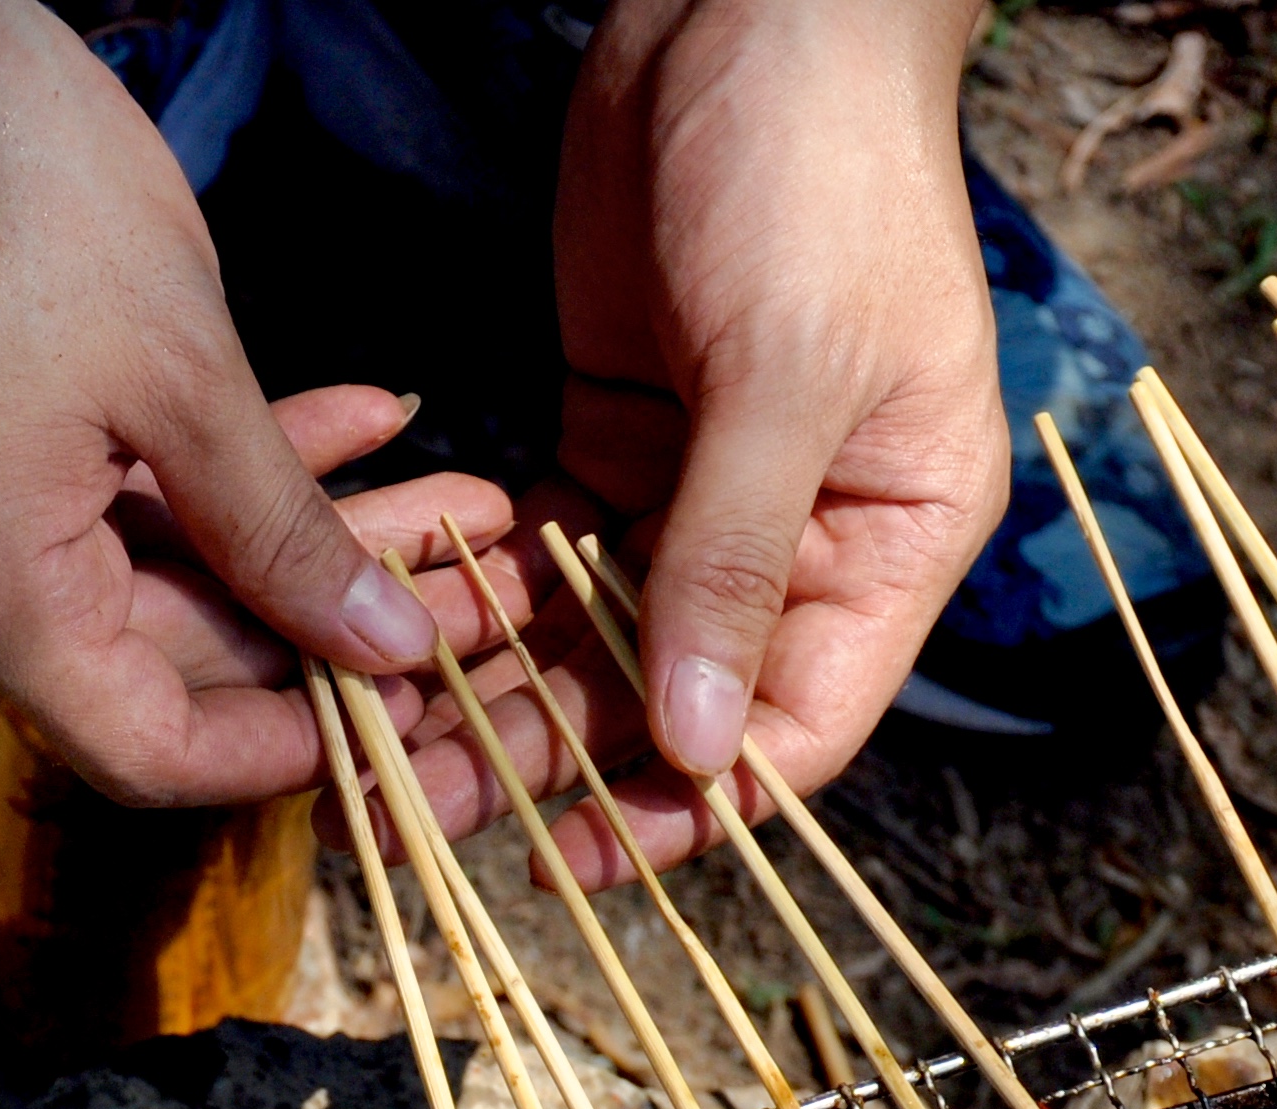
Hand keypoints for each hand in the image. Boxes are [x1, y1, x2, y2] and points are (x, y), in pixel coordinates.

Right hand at [0, 0, 515, 805]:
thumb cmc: (1, 174)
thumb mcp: (182, 368)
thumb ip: (283, 532)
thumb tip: (384, 650)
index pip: (142, 747)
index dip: (284, 752)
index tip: (404, 721)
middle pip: (158, 650)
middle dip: (324, 614)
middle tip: (473, 581)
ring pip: (147, 559)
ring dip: (291, 529)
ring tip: (450, 491)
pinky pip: (96, 488)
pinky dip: (210, 464)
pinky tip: (359, 418)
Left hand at [374, 0, 1007, 881]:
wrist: (753, 8)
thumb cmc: (818, 174)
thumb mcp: (788, 370)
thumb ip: (735, 557)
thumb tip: (699, 749)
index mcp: (892, 540)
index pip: (796, 727)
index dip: (693, 805)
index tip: (579, 855)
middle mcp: (801, 537)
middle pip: (677, 699)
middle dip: (558, 762)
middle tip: (424, 807)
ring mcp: (700, 491)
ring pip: (595, 641)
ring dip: (497, 698)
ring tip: (383, 753)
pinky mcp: (615, 437)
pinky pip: (540, 557)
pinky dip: (476, 601)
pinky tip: (395, 644)